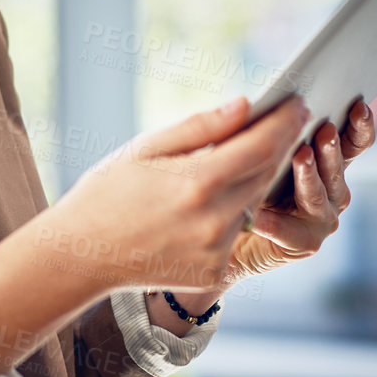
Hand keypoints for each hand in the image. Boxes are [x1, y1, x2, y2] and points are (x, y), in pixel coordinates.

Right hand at [50, 92, 310, 296]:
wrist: (78, 256)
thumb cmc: (105, 193)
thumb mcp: (145, 149)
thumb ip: (200, 127)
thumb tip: (245, 105)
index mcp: (196, 181)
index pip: (262, 146)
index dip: (285, 123)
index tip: (298, 104)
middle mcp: (214, 220)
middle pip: (266, 174)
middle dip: (278, 146)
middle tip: (285, 122)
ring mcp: (216, 251)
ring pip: (254, 204)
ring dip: (255, 179)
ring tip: (248, 155)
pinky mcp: (214, 272)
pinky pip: (236, 233)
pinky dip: (232, 213)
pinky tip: (213, 201)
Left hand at [223, 99, 374, 282]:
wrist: (224, 230)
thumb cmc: (240, 181)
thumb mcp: (253, 148)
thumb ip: (265, 130)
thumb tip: (262, 102)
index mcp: (327, 162)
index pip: (353, 142)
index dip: (360, 125)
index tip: (359, 106)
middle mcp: (332, 190)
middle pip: (337, 167)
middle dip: (331, 148)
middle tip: (325, 131)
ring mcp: (322, 217)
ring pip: (318, 195)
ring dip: (309, 175)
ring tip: (299, 156)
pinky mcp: (304, 242)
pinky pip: (287, 229)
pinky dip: (271, 220)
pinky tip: (255, 212)